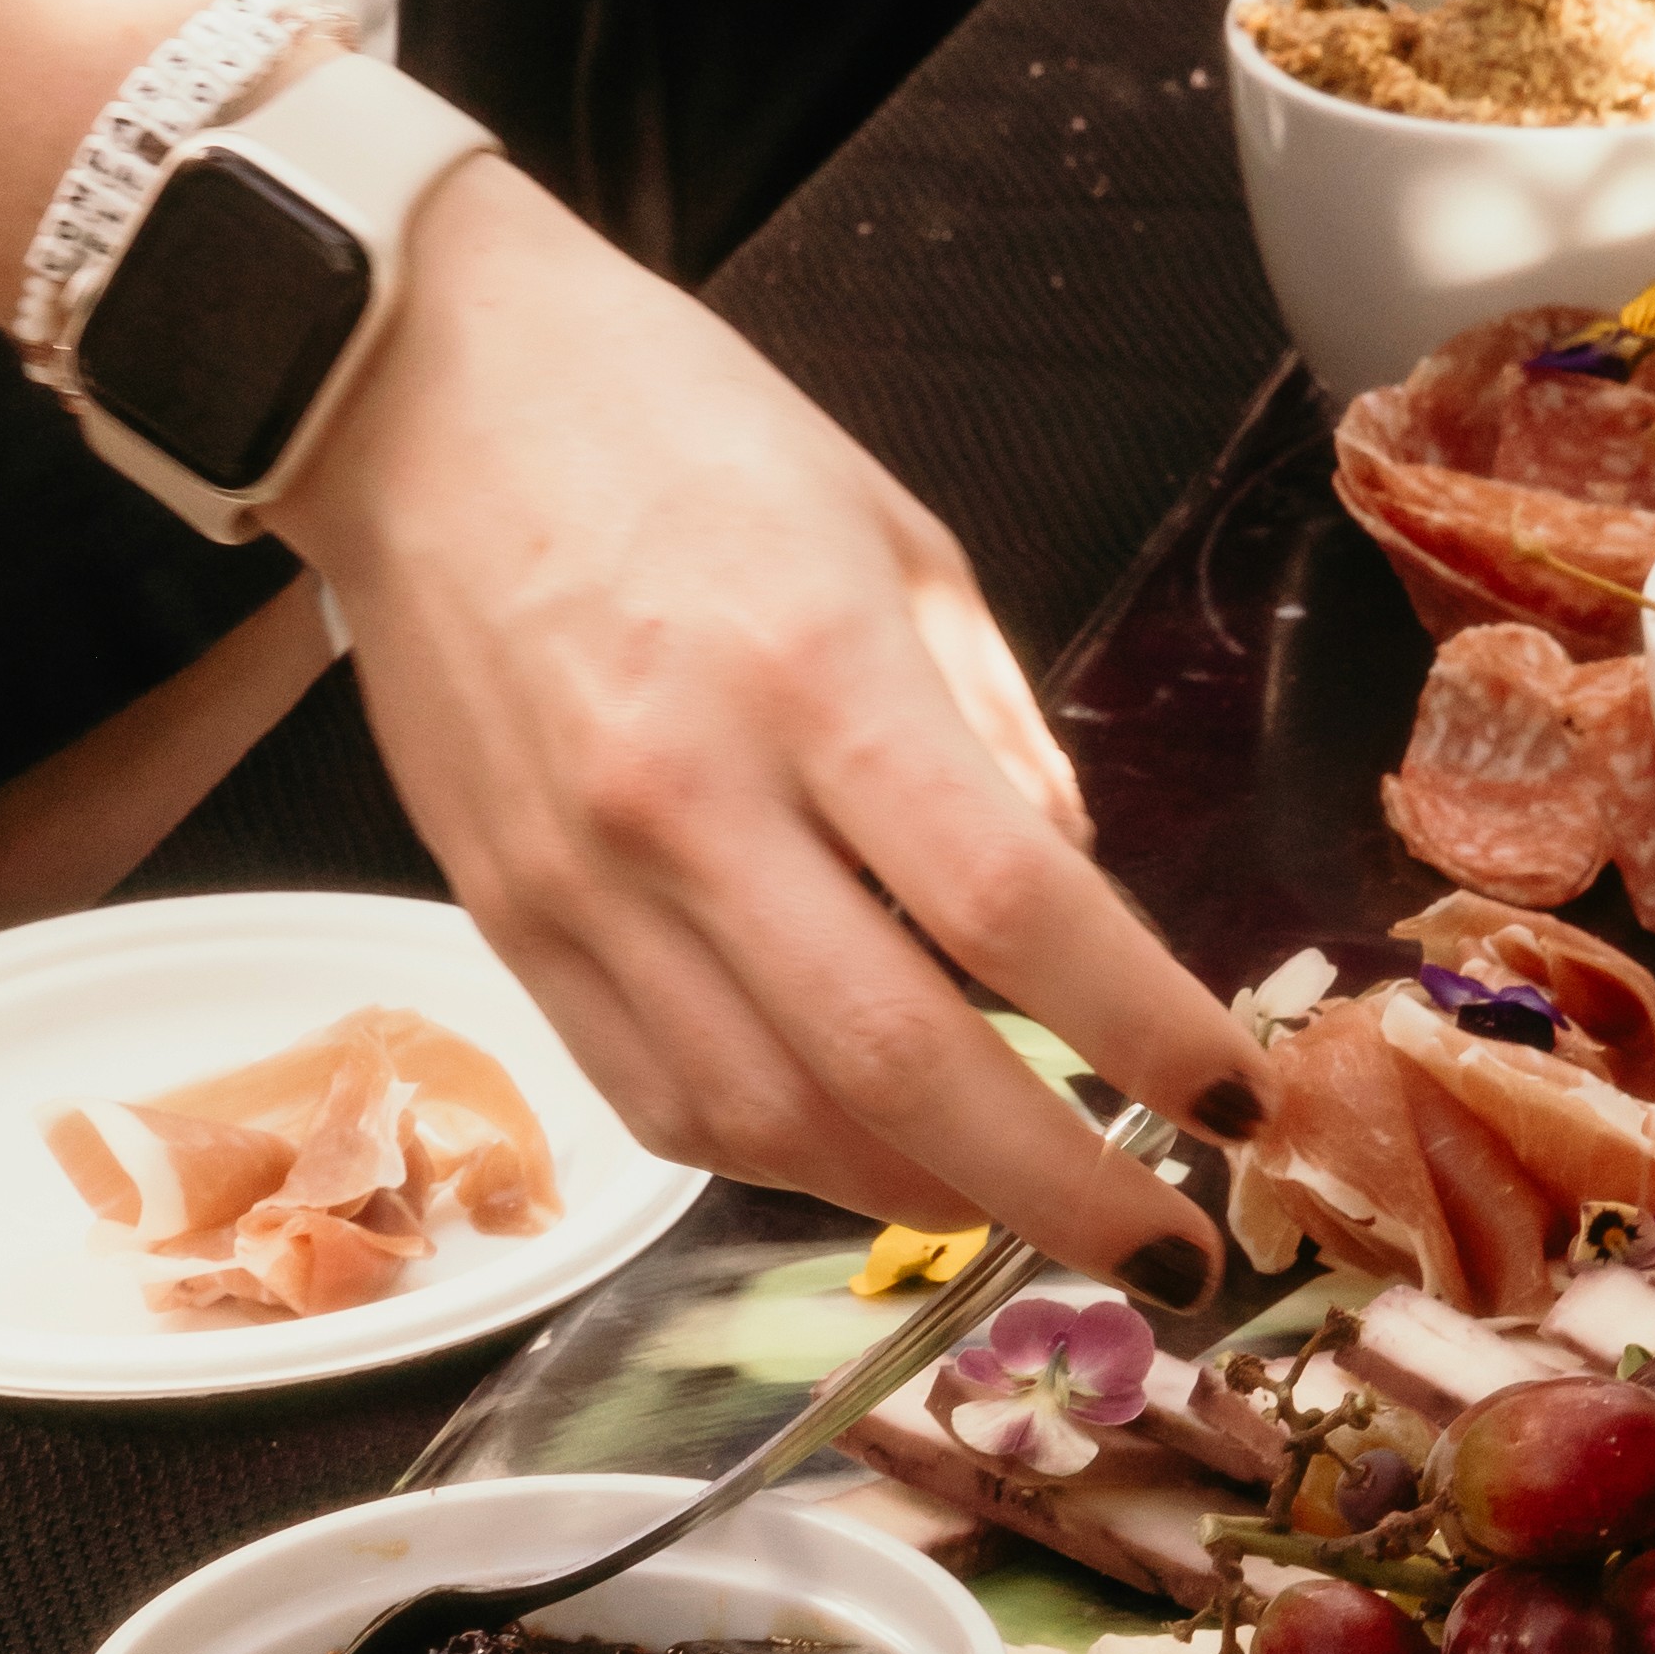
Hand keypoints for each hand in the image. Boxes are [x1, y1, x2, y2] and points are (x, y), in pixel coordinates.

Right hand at [270, 160, 1261, 1287]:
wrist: (418, 394)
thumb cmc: (673, 432)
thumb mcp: (894, 534)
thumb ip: (994, 728)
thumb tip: (1072, 892)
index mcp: (816, 674)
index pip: (1015, 908)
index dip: (1146, 1031)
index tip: (1236, 1106)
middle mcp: (690, 801)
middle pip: (900, 1062)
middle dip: (1060, 1188)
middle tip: (1169, 1259)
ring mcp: (582, 881)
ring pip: (773, 1119)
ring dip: (922, 1196)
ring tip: (1024, 1204)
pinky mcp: (508, 924)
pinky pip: (659, 1098)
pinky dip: (781, 1156)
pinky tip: (865, 1150)